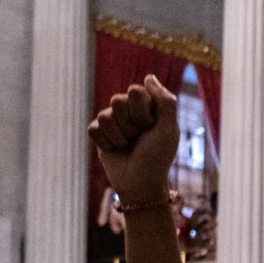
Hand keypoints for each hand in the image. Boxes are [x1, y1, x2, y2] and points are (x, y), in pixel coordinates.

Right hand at [88, 75, 181, 204]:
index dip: (142, 112)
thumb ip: (165, 101)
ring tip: (128, 147)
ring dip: (119, 137)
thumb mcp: (168, 129)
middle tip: (139, 139)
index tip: (151, 127)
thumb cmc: (157, 158)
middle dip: (130, 125)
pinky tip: (115, 151)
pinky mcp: (99, 134)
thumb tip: (148, 77)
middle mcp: (129, 110)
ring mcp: (113, 121)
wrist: (140, 184)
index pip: (135, 92)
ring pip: (104, 116)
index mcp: (147, 106)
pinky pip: (94, 129)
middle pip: (117, 101)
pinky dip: (106, 144)